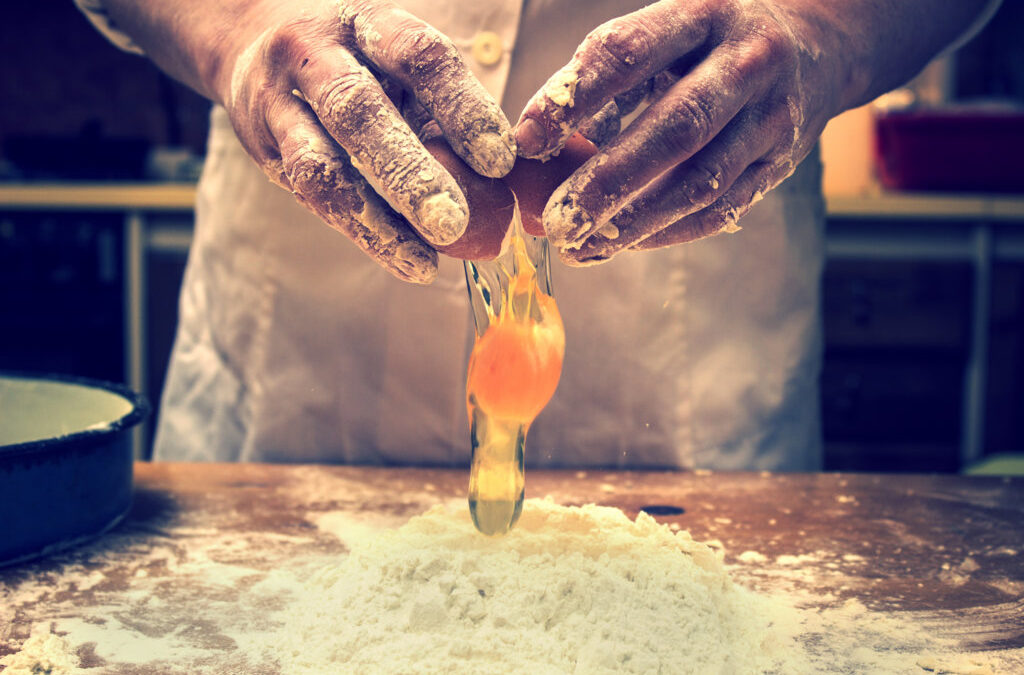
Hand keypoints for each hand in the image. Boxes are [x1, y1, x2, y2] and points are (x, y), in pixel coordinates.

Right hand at [107, 0, 515, 282]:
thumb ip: (444, 117)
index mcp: (369, 24)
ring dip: (375, 218)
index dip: (461, 107)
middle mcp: (315, 52)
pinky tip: (407, 259)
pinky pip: (309, 194)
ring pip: (319, 163)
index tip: (500, 161)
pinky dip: (363, 231)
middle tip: (453, 223)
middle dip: (408, 171)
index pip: (418, 57)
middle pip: (357, 110)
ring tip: (426, 261)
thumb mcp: (402, 71)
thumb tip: (503, 183)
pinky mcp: (261, 146)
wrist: (255, 44)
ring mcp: (277, 99)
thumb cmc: (361, 65)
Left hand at [513, 0, 988, 264]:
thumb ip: (599, 83)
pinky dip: (665, 233)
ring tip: (579, 246)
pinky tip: (620, 244)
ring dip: (634, 222)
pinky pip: (719, 209)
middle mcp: (747, 62)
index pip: (629, 54)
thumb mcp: (661, 38)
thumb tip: (534, 149)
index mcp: (703, 13)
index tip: (527, 140)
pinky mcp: (780, 164)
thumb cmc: (706, 45)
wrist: (813, 50)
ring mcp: (773, 117)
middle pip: (675, 128)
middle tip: (556, 219)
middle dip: (608, 180)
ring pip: (701, 181)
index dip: (574, 98)